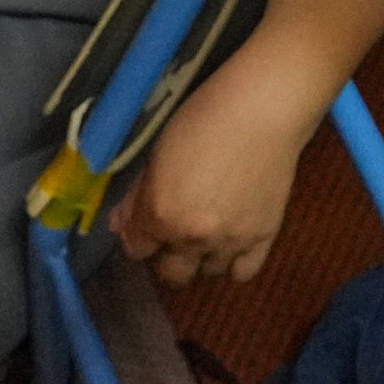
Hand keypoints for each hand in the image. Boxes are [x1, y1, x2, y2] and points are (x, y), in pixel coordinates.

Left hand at [110, 53, 322, 290]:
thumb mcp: (159, 153)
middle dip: (167, 256)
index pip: (138, 249)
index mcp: (161, 214)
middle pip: (172, 273)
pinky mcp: (263, 238)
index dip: (138, 238)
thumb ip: (138, 196)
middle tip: (174, 232)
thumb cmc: (203, 119)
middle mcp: (193, 237)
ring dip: (201, 257)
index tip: (144, 225)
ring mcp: (231, 242)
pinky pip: (243, 273)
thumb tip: (120, 224)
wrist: (262, 110)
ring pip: (207, 273)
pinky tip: (232, 242)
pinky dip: (234, 263)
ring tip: (207, 229)